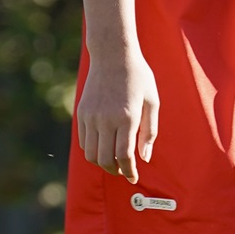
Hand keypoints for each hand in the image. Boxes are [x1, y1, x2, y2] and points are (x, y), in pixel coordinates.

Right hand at [75, 48, 158, 181]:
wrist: (113, 56)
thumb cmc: (139, 78)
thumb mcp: (152, 102)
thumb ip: (150, 132)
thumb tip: (145, 158)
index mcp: (127, 117)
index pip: (124, 156)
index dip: (130, 171)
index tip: (134, 177)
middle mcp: (106, 119)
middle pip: (105, 159)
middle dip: (115, 171)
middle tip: (125, 171)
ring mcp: (91, 117)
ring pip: (91, 154)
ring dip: (103, 162)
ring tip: (115, 162)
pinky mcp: (81, 113)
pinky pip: (84, 141)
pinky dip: (93, 150)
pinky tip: (105, 147)